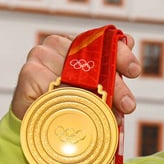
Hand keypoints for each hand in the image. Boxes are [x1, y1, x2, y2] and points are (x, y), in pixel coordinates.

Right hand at [11, 33, 141, 119]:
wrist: (37, 122)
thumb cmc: (69, 103)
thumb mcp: (97, 89)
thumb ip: (112, 69)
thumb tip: (128, 42)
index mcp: (75, 43)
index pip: (103, 41)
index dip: (122, 55)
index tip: (134, 71)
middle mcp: (57, 44)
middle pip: (93, 61)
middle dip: (115, 85)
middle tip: (128, 105)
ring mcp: (40, 55)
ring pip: (77, 76)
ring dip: (96, 100)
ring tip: (108, 116)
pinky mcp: (29, 72)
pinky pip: (57, 87)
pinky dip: (71, 102)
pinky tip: (78, 113)